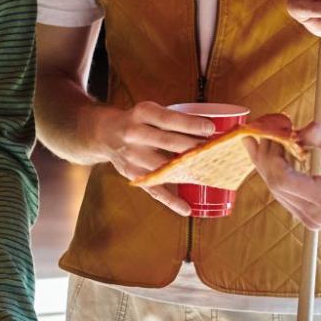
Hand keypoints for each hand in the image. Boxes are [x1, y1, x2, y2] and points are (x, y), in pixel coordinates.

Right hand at [96, 102, 220, 215]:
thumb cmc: (138, 121)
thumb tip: (212, 130)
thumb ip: (173, 119)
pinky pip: (153, 189)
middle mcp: (135, 134)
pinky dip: (171, 201)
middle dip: (194, 147)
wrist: (104, 134)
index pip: (168, 119)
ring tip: (209, 176)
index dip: (190, 124)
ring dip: (188, 172)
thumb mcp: (149, 111)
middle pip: (169, 142)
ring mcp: (132, 156)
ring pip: (163, 167)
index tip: (211, 129)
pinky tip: (186, 209)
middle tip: (216, 151)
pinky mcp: (132, 174)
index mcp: (141, 114)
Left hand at [246, 123, 320, 229]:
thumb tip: (291, 132)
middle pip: (276, 186)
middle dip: (264, 159)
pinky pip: (287, 197)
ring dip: (268, 167)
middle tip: (258, 135)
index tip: (270, 135)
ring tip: (262, 143)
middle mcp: (317, 215)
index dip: (270, 156)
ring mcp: (314, 221)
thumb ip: (318, 134)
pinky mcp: (313, 219)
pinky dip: (279, 176)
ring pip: (278, 193)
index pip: (282, 179)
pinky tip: (276, 158)